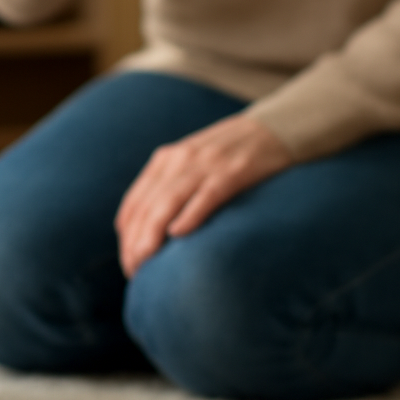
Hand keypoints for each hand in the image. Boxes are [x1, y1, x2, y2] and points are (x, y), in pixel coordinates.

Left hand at [114, 113, 292, 278]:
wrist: (272, 128)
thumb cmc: (228, 155)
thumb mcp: (190, 165)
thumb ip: (168, 188)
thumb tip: (145, 227)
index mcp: (165, 160)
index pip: (135, 202)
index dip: (126, 234)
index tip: (127, 261)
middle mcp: (179, 160)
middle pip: (148, 205)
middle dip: (135, 241)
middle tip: (133, 271)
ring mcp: (205, 164)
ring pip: (169, 201)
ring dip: (152, 234)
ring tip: (145, 260)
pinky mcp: (233, 171)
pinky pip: (207, 194)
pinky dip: (190, 213)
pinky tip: (177, 234)